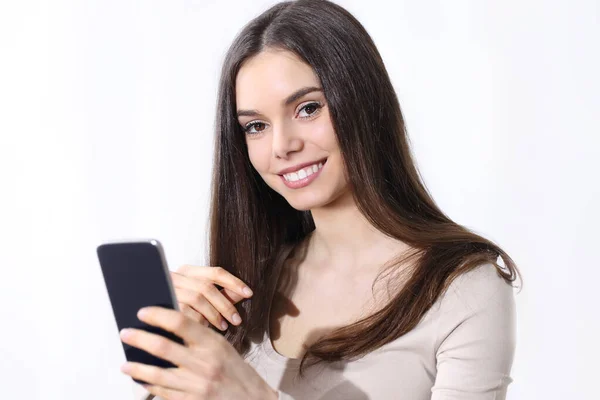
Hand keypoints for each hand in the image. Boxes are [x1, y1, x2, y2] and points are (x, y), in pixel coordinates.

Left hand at [120, 307, 277, 399]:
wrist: (252, 399)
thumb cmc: (235, 371)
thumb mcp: (221, 347)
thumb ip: (198, 338)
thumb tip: (168, 326)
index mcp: (213, 343)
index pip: (181, 323)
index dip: (159, 315)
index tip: (143, 312)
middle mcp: (204, 363)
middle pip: (164, 347)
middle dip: (140, 338)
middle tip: (125, 333)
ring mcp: (197, 385)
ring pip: (158, 374)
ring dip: (137, 367)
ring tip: (125, 364)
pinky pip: (164, 393)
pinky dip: (149, 386)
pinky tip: (141, 381)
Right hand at [171, 265, 252, 331]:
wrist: (151, 318)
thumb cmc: (181, 307)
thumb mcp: (203, 298)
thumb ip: (222, 294)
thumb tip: (243, 293)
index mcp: (188, 271)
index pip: (216, 272)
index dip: (234, 282)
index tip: (249, 293)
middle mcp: (177, 276)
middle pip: (208, 287)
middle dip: (225, 304)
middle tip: (237, 319)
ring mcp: (169, 289)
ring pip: (198, 298)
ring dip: (214, 314)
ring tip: (224, 326)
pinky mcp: (164, 304)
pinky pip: (187, 312)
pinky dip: (200, 321)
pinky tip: (207, 329)